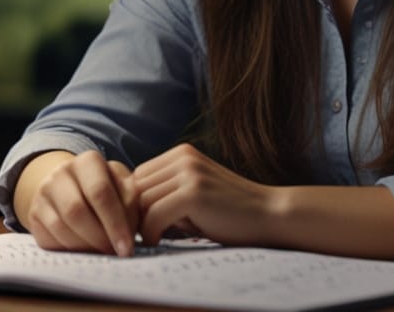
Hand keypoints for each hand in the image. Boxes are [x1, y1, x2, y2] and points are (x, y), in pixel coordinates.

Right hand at [21, 150, 139, 255]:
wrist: (75, 186)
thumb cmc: (109, 189)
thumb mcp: (124, 187)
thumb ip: (130, 203)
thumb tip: (128, 233)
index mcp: (88, 161)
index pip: (101, 192)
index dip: (115, 224)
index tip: (126, 248)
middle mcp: (61, 173)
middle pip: (76, 211)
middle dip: (98, 238)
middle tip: (114, 253)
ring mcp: (43, 193)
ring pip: (61, 227)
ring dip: (85, 247)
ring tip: (102, 253)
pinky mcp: (34, 215)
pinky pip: (49, 240)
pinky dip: (70, 250)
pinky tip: (85, 251)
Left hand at [132, 143, 279, 246]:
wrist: (268, 215)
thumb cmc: (229, 211)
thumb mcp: (194, 192)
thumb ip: (166, 192)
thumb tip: (125, 208)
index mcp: (182, 153)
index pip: (137, 176)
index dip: (136, 202)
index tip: (144, 223)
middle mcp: (183, 157)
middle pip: (136, 188)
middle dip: (136, 214)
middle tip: (146, 234)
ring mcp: (189, 173)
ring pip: (142, 202)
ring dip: (144, 225)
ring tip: (156, 237)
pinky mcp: (193, 193)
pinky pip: (154, 216)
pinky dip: (152, 233)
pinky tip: (161, 240)